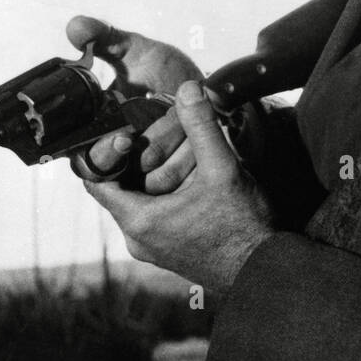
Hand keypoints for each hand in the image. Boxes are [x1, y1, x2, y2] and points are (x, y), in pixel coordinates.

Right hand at [65, 15, 202, 192]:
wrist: (206, 91)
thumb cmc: (163, 72)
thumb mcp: (135, 51)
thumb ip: (105, 40)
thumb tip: (76, 26)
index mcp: (98, 134)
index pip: (88, 161)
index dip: (105, 154)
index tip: (124, 138)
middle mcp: (120, 160)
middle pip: (126, 173)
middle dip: (151, 144)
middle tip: (166, 124)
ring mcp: (149, 175)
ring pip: (157, 176)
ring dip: (176, 142)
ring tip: (187, 117)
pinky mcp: (177, 182)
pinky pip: (183, 179)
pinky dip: (194, 154)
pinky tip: (200, 135)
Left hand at [82, 80, 275, 296]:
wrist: (263, 271)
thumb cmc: (242, 229)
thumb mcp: (222, 170)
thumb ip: (202, 127)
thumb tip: (188, 89)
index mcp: (139, 220)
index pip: (96, 180)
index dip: (106, 151)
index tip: (128, 132)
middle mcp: (138, 238)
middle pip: (118, 187)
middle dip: (135, 158)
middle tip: (156, 136)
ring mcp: (152, 246)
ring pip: (137, 199)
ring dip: (152, 174)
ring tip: (176, 154)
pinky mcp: (168, 249)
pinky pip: (152, 213)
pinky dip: (163, 191)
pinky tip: (189, 178)